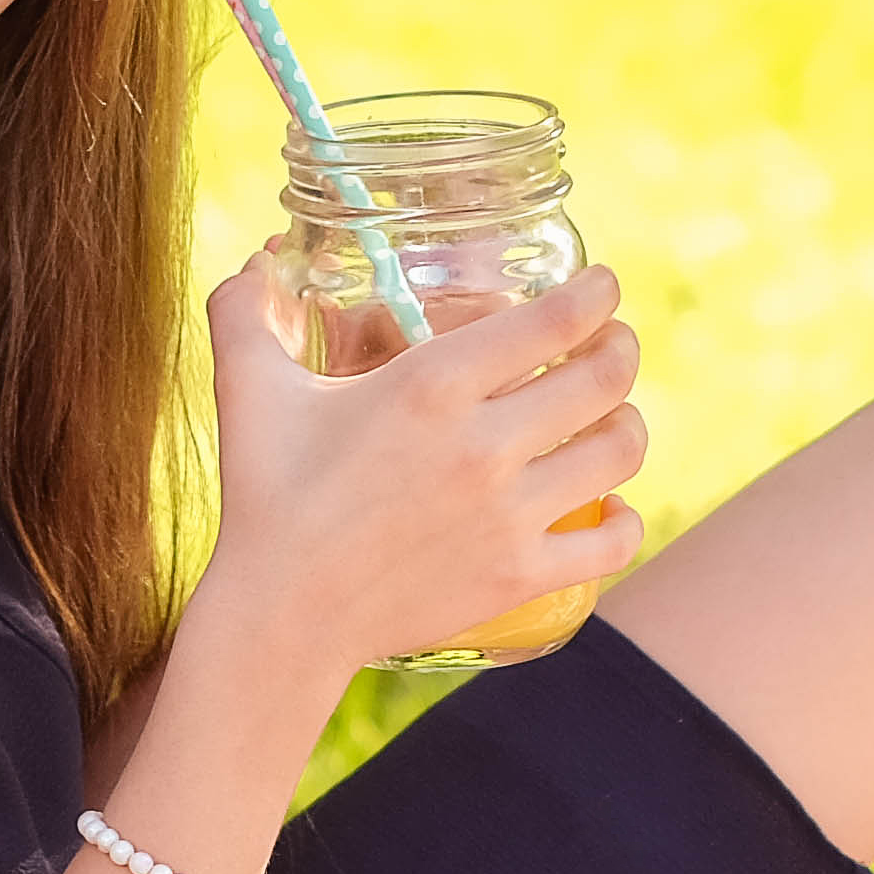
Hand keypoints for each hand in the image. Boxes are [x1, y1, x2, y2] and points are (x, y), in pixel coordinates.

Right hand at [189, 244, 647, 677]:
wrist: (282, 615)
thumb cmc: (266, 495)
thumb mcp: (249, 389)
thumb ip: (244, 310)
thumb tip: (255, 258)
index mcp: (432, 384)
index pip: (556, 319)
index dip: (597, 293)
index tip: (602, 286)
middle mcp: (483, 444)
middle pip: (604, 378)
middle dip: (622, 348)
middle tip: (614, 344)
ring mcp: (508, 515)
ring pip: (620, 452)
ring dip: (629, 424)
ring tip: (614, 418)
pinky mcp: (519, 575)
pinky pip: (614, 542)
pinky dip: (626, 521)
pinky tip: (611, 508)